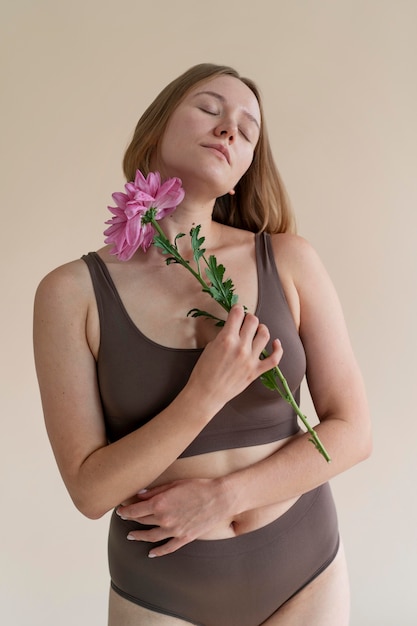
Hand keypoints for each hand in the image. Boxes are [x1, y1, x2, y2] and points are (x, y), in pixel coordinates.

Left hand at [116, 478, 230, 556]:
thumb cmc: (198, 486)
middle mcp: (164, 519)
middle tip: (125, 518)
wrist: (220, 498)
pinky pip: (167, 547)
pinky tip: (151, 553)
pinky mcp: (184, 538)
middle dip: (131, 519)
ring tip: (131, 535)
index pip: (135, 510)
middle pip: (142, 521)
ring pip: (151, 536)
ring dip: (139, 536)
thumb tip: (139, 495)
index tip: (120, 509)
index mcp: (159, 504)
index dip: (125, 510)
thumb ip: (155, 491)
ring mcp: (174, 531)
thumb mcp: (174, 484)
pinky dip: (158, 551)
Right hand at [188, 305, 282, 408]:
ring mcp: (250, 359)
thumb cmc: (204, 371)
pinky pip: (274, 359)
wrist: (206, 393)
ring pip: (264, 335)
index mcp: (226, 339)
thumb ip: (224, 335)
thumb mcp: (210, 346)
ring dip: (261, 329)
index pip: (237, 314)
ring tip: (257, 330)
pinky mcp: (256, 371)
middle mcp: (241, 347)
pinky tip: (276, 343)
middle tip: (245, 321)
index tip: (237, 310)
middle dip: (249, 318)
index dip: (237, 309)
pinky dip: (278, 349)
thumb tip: (233, 328)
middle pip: (253, 321)